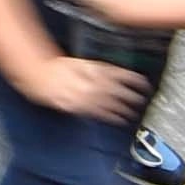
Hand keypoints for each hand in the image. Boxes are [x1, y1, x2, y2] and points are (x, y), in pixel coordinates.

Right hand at [15, 49, 144, 119]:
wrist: (40, 77)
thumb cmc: (60, 68)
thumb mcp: (81, 64)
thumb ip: (99, 70)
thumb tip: (119, 77)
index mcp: (95, 69)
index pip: (120, 74)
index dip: (134, 79)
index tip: (145, 84)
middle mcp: (93, 83)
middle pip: (119, 91)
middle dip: (133, 96)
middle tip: (143, 99)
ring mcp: (88, 96)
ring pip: (112, 104)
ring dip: (126, 108)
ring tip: (135, 112)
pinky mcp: (81, 108)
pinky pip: (101, 114)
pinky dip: (113, 117)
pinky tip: (120, 119)